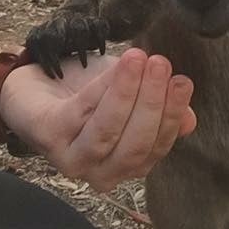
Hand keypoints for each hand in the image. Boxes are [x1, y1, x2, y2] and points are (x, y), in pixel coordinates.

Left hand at [0, 48, 195, 191]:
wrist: (39, 82)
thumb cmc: (87, 92)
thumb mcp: (130, 94)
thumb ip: (159, 108)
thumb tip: (189, 120)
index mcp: (127, 162)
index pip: (157, 147)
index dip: (171, 115)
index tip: (181, 81)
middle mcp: (101, 170)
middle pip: (134, 146)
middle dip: (152, 103)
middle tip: (161, 64)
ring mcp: (72, 158)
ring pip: (107, 133)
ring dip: (126, 93)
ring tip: (139, 58)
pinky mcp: (49, 137)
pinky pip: (80, 113)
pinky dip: (101, 87)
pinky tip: (114, 64)